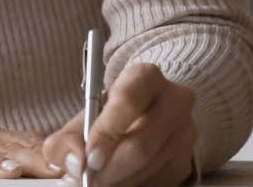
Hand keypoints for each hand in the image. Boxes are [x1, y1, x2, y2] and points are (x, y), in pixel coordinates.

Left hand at [40, 62, 196, 186]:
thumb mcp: (83, 118)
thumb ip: (66, 139)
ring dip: (117, 179)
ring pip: (147, 166)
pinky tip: (116, 180)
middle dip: (108, 167)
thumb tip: (74, 161)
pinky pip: (155, 179)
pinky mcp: (185, 160)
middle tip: (87, 179)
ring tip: (96, 179)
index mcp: (146, 77)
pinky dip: (130, 183)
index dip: (106, 133)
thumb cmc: (110, 114)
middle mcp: (174, 100)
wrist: (143, 117)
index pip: (128, 101)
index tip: (88, 157)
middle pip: (141, 143)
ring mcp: (185, 132)